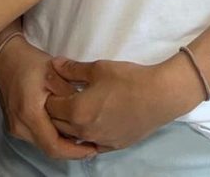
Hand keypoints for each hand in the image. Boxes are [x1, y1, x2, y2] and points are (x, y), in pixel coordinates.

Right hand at [0, 36, 96, 160]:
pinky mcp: (15, 126)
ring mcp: (15, 128)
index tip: (92, 149)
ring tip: (83, 138)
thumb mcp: (54, 72)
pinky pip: (37, 138)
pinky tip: (67, 130)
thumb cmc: (30, 62)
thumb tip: (86, 110)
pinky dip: (53, 137)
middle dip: (71, 150)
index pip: (53, 145)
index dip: (74, 152)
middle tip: (92, 144)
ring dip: (63, 144)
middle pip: (49, 148)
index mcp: (29, 113)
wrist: (6, 57)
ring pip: (43, 145)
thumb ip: (69, 93)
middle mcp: (19, 126)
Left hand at [45, 54, 203, 151]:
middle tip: (62, 95)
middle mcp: (83, 131)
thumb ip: (72, 69)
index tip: (54, 85)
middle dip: (55, 111)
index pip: (50, 107)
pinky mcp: (113, 146)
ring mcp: (99, 141)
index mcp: (76, 112)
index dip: (50, 94)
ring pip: (74, 137)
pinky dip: (87, 136)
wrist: (159, 96)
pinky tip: (92, 124)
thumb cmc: (128, 79)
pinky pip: (92, 144)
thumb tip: (54, 65)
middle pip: (58, 125)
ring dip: (69, 125)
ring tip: (76, 109)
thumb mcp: (98, 68)